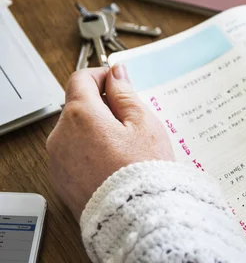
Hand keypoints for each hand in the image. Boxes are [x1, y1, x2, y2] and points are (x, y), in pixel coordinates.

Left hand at [46, 65, 173, 220]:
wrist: (136, 215)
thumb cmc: (143, 169)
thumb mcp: (143, 123)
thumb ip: (125, 94)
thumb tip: (116, 74)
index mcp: (80, 115)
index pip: (81, 79)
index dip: (102, 76)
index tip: (118, 83)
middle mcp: (61, 135)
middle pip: (78, 106)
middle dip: (102, 106)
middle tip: (131, 121)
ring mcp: (58, 159)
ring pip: (76, 130)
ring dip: (96, 129)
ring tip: (125, 146)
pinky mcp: (61, 178)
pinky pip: (73, 153)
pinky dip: (90, 150)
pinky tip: (114, 162)